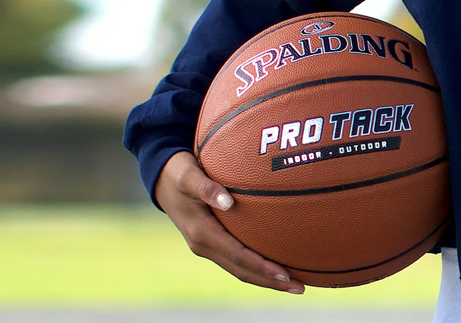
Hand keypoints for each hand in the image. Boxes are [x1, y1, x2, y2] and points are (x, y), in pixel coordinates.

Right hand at [154, 151, 304, 293]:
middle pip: (242, 270)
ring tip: (294, 282)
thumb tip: (228, 201)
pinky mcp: (210, 241)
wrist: (159, 177)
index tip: (286, 273)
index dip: (262, 267)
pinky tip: (274, 265)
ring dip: (265, 278)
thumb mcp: (188, 176)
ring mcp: (206, 245)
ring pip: (239, 269)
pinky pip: (236, 259)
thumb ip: (207, 188)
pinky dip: (256, 267)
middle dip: (270, 281)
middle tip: (300, 288)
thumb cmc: (178, 172)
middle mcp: (203, 245)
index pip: (238, 256)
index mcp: (200, 232)